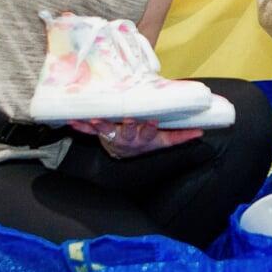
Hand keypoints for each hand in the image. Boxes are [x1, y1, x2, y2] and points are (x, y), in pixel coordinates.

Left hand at [69, 118, 202, 158]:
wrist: (126, 153)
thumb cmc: (147, 142)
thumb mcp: (165, 141)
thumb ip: (182, 136)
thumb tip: (201, 131)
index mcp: (145, 138)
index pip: (149, 133)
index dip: (150, 128)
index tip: (153, 121)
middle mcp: (128, 138)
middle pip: (129, 131)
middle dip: (129, 125)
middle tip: (129, 119)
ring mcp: (113, 135)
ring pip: (107, 130)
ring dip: (101, 124)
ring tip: (95, 118)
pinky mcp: (100, 133)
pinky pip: (88, 130)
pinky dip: (79, 125)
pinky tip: (70, 120)